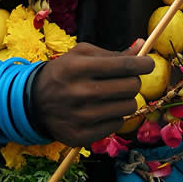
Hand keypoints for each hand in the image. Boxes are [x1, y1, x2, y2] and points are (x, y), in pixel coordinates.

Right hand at [30, 41, 153, 145]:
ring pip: (128, 107)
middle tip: (126, 79)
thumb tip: (142, 44)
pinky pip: (117, 124)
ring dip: (126, 99)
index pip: (123, 65)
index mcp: (79, 67)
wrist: (34, 103)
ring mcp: (82, 117)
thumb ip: (112, 53)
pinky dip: (114, 116)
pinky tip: (101, 110)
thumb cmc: (63, 73)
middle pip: (130, 87)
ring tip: (113, 95)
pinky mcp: (82, 136)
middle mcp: (81, 92)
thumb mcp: (81, 54)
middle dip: (134, 81)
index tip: (148, 63)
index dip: (142, 63)